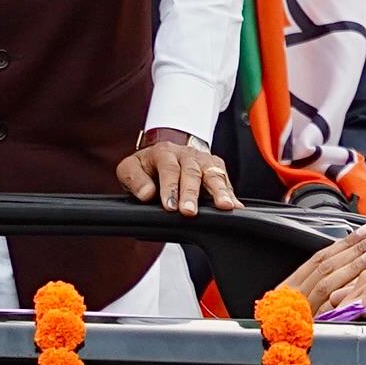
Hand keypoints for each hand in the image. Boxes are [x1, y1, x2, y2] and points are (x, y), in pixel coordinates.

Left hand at [117, 131, 237, 216]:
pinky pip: (225, 180)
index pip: (168, 169)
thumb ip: (134, 180)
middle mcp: (186, 154)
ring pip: (213, 173)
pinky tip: (235, 206)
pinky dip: (231, 193)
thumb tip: (146, 193)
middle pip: (192, 172)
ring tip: (224, 206)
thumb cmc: (147, 167)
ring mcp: (203, 160)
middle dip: (191, 193)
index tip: (169, 207)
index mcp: (163, 152)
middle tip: (189, 212)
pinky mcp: (216, 167)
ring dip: (219, 191)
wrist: (165, 153)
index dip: (170, 188)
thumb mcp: (130, 169)